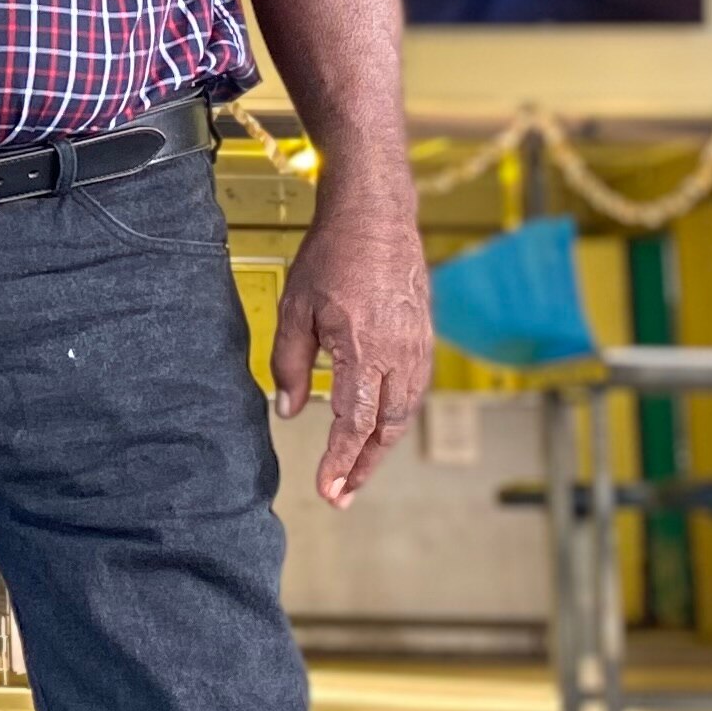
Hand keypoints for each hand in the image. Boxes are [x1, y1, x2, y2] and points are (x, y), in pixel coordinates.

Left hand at [273, 181, 431, 508]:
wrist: (377, 215)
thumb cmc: (332, 254)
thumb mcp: (296, 307)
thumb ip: (290, 363)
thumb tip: (288, 410)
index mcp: (365, 349)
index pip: (354, 422)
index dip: (340, 461)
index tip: (326, 489)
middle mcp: (400, 354)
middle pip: (386, 428)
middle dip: (363, 466)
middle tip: (342, 495)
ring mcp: (418, 346)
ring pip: (404, 412)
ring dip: (381, 446)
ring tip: (356, 469)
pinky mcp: (424, 337)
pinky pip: (413, 389)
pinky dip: (395, 416)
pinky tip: (378, 425)